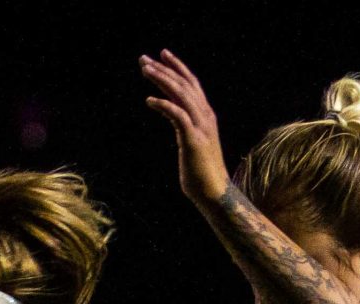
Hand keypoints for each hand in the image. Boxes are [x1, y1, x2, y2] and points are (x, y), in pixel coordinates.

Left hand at [140, 51, 230, 203]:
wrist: (214, 192)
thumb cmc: (201, 172)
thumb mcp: (192, 142)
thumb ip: (185, 127)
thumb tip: (175, 118)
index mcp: (205, 115)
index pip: (191, 84)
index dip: (177, 67)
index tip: (162, 55)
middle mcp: (205, 116)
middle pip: (183, 84)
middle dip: (163, 69)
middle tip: (144, 59)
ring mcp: (200, 127)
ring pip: (181, 95)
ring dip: (162, 80)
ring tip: (145, 70)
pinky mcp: (193, 139)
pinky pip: (177, 115)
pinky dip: (163, 105)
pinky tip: (149, 101)